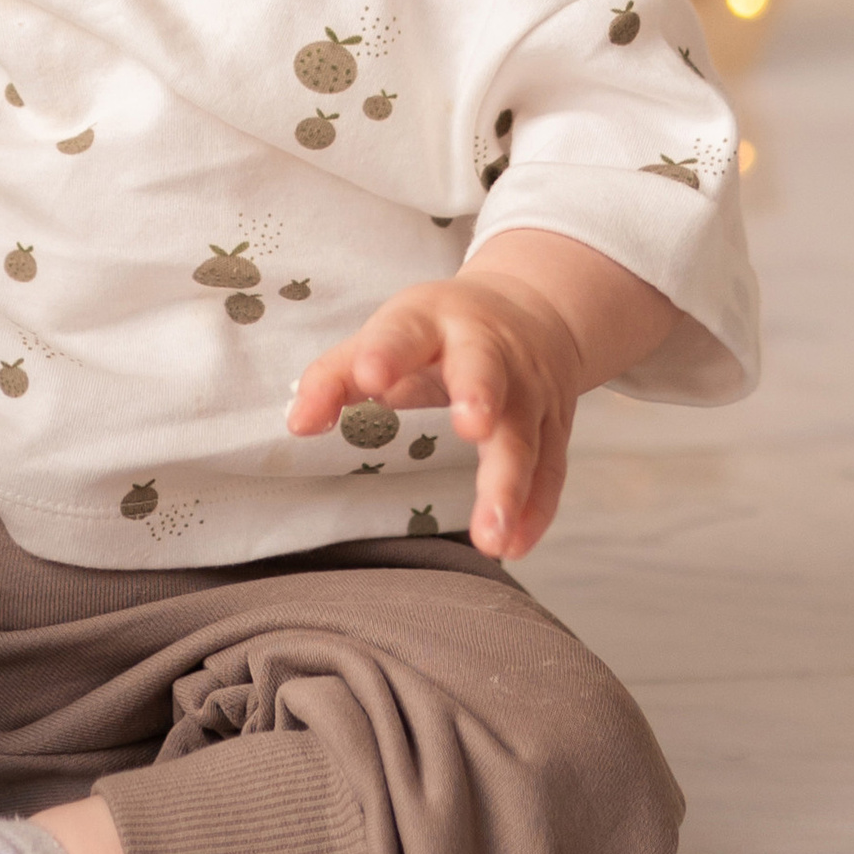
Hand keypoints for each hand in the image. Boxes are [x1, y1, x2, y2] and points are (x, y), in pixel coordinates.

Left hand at [286, 265, 593, 562]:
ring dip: (510, 485)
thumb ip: (337, 376)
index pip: (404, 332)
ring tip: (491, 535)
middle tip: (471, 424)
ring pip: (523, 436)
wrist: (534, 309)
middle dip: (479, 395)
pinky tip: (513, 544)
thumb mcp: (389, 333)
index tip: (369, 375)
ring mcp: (529, 388)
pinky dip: (534, 510)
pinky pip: (549, 470)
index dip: (386, 352)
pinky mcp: (555, 425)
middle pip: (485, 372)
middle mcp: (488, 349)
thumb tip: (298, 425)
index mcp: (432, 321)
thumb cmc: (440, 331)